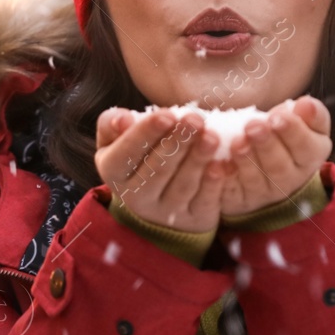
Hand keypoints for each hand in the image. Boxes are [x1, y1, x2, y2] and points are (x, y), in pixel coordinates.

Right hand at [94, 107, 228, 233]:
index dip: (146, 133)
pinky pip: (203, 202)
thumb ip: (112, 123)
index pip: (126, 154)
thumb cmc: (138, 158)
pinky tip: (221, 165)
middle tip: (195, 119)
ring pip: (182, 185)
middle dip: (177, 142)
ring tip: (212, 136)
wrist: (155, 203)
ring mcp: (165, 213)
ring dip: (198, 160)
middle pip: (158, 169)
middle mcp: (136, 198)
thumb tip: (122, 118)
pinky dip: (213, 184)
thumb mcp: (116, 141)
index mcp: (113, 173)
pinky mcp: (192, 220)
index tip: (168, 114)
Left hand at [219, 96, 331, 217]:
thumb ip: (306, 112)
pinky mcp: (238, 198)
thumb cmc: (279, 131)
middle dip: (267, 145)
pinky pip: (231, 191)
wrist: (255, 160)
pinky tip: (217, 163)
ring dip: (246, 160)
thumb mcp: (296, 119)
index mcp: (310, 155)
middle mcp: (290, 179)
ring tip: (236, 141)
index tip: (277, 116)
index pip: (308, 148)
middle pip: (281, 167)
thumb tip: (306, 105)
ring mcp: (263, 192)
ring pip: (257, 180)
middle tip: (253, 126)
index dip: (293, 132)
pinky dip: (224, 177)